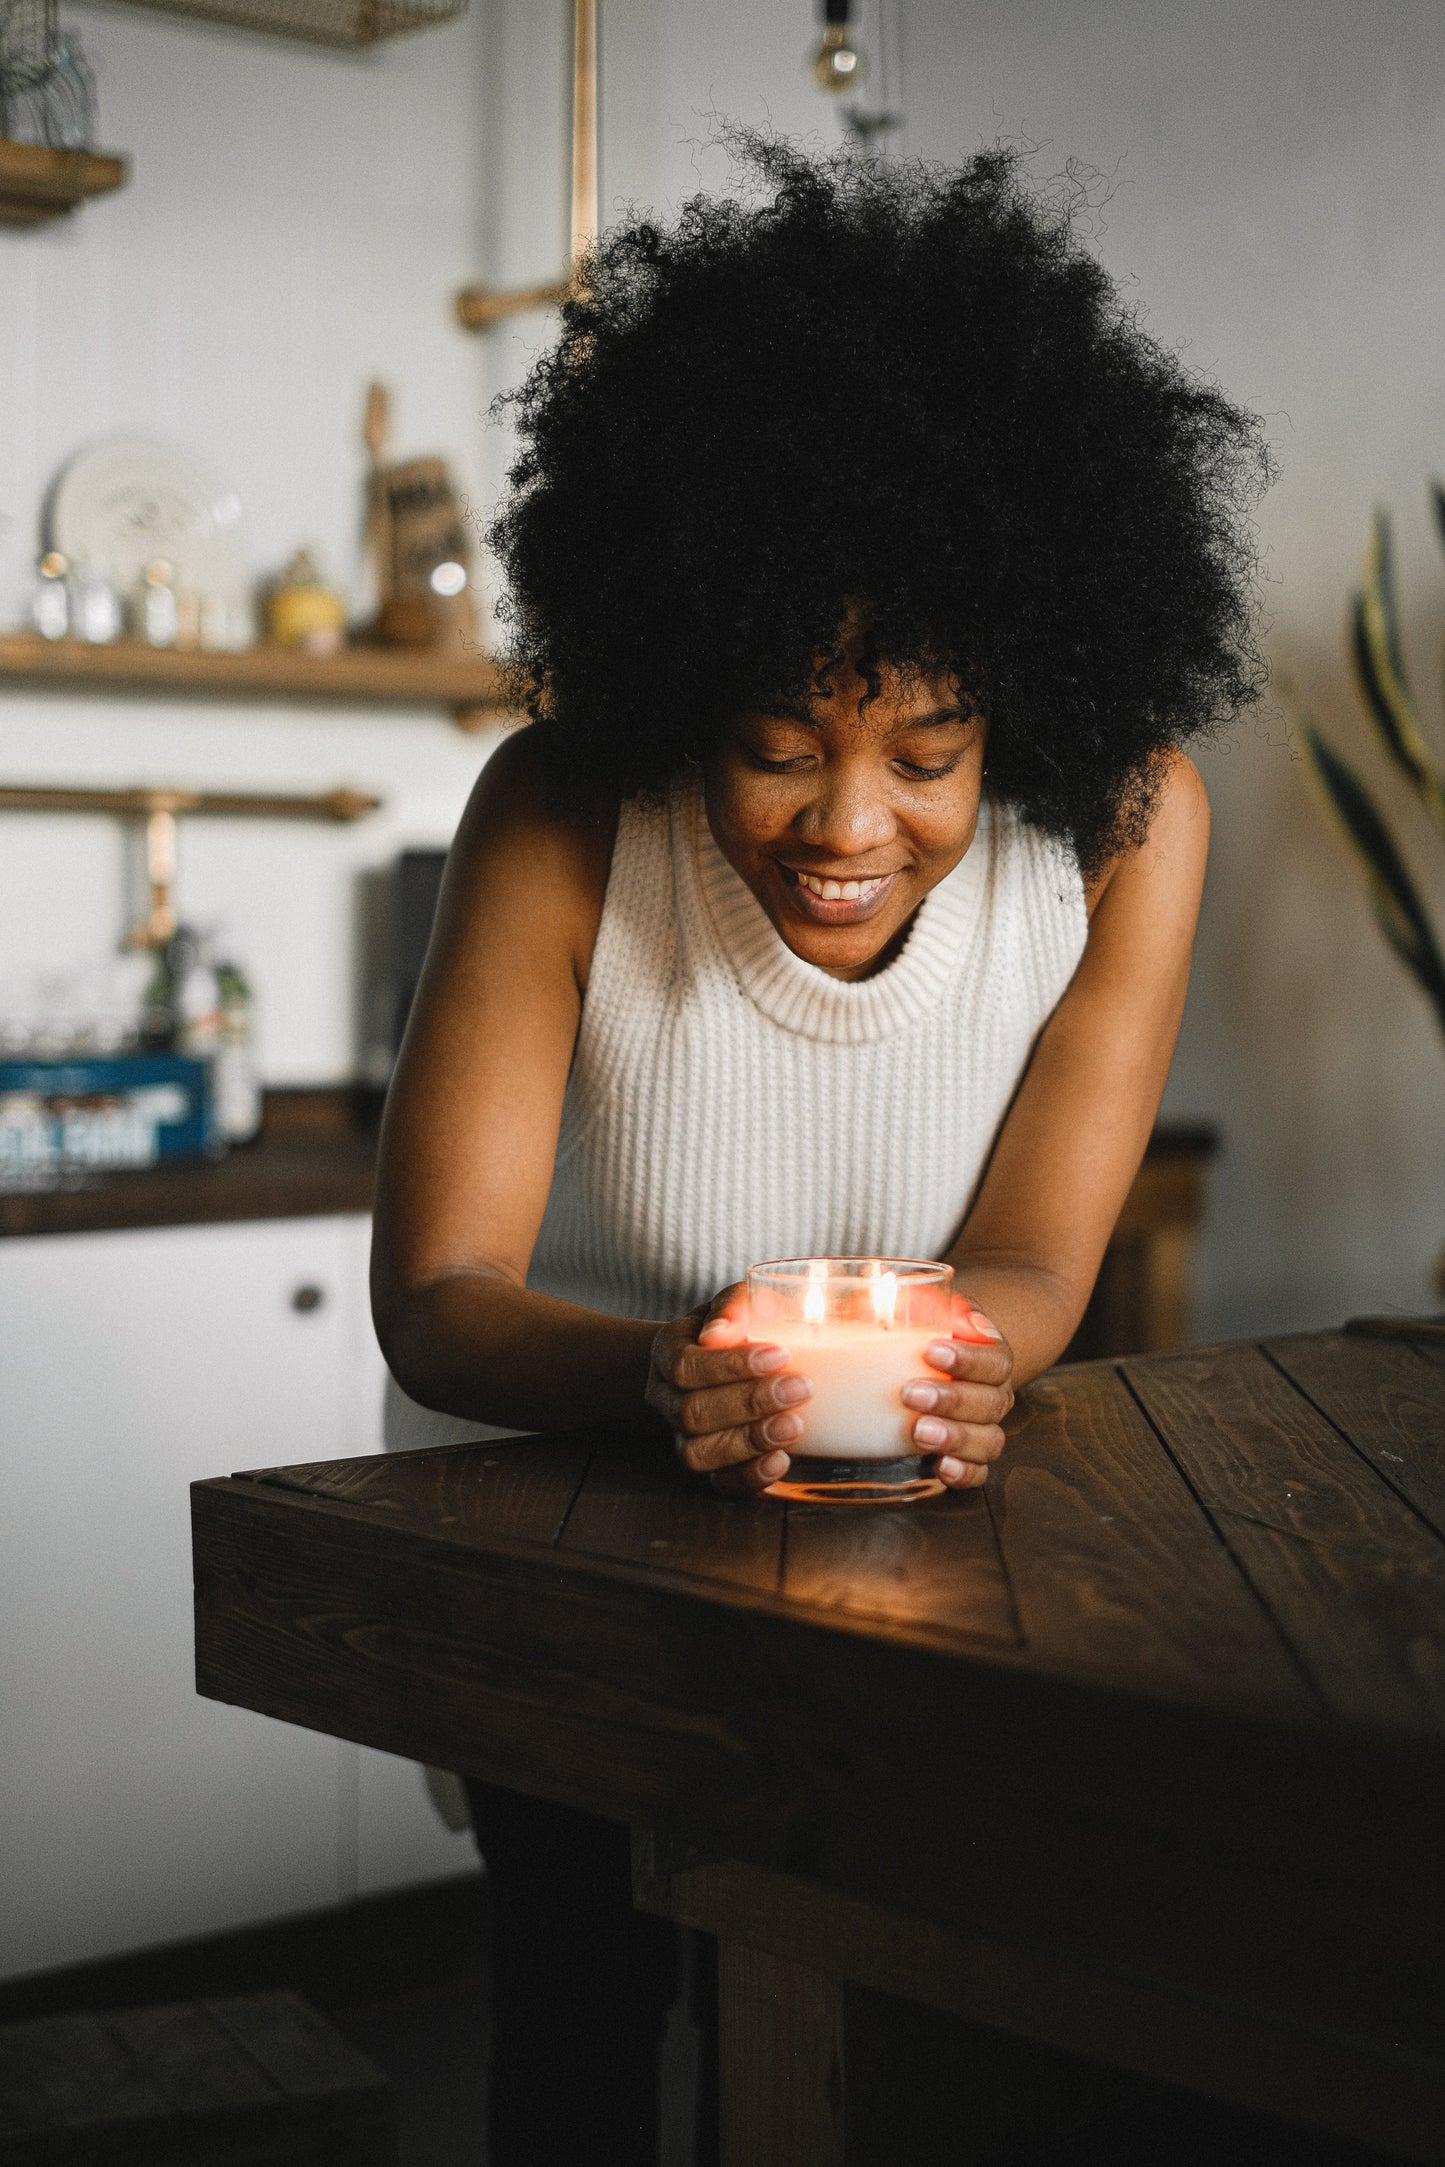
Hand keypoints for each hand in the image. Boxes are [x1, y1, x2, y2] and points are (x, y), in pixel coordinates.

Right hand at [645, 1283, 809, 1494]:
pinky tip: (781, 1461)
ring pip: (697, 1453)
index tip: (780, 1354)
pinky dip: (749, 1477)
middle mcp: (667, 1399)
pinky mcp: (709, 1468)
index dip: (729, 1366)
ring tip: (795, 1425)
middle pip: (691, 1413)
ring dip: (749, 1441)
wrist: (719, 1362)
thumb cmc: (737, 1326)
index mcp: (668, 1352)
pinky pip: (718, 1485)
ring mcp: (683, 1437)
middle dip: (749, 1403)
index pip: (685, 1366)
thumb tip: (724, 1328)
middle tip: (801, 1387)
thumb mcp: (737, 1303)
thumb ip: (737, 1304)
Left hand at [900, 1296, 1014, 1489]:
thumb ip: (923, 1301)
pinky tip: (941, 1468)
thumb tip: (911, 1295)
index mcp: (991, 1357)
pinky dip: (964, 1473)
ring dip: (956, 1438)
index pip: (994, 1359)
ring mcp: (984, 1428)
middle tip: (911, 1393)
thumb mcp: (930, 1309)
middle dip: (951, 1400)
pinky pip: (979, 1472)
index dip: (967, 1358)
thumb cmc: (931, 1331)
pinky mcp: (968, 1456)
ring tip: (920, 1432)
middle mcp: (994, 1394)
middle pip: (990, 1402)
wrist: (946, 1357)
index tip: (932, 1351)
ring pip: (988, 1440)